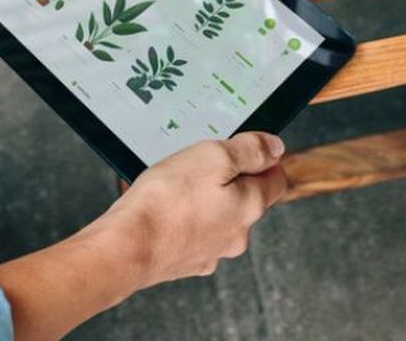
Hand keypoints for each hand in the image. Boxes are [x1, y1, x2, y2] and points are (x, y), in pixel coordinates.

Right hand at [107, 134, 287, 283]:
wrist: (128, 247)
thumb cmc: (167, 200)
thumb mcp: (213, 157)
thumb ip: (249, 151)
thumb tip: (275, 148)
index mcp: (249, 207)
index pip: (276, 179)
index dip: (266, 158)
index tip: (249, 146)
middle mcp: (236, 235)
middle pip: (245, 197)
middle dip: (229, 176)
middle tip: (203, 158)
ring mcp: (211, 251)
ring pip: (216, 214)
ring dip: (203, 195)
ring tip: (176, 179)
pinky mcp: (186, 260)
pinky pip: (192, 229)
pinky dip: (183, 215)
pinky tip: (163, 203)